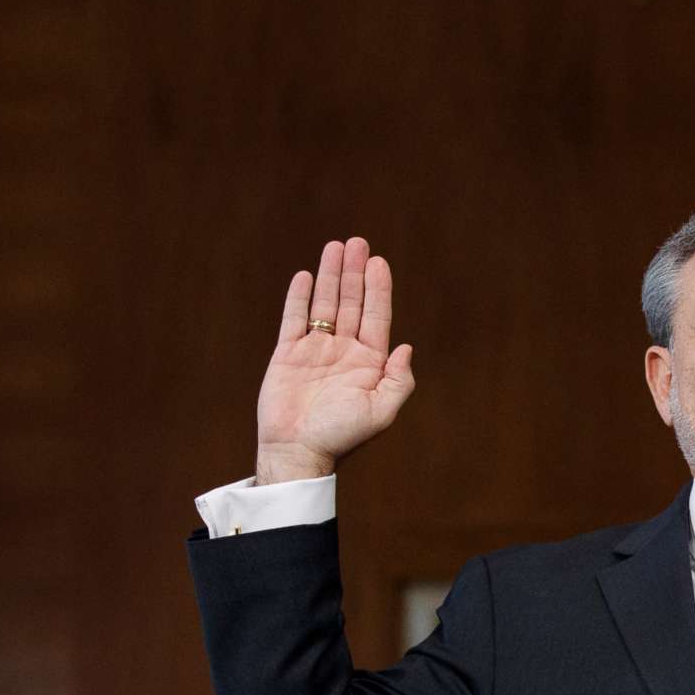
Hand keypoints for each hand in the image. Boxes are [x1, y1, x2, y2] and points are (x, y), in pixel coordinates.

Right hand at [253, 237, 415, 483]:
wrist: (298, 451)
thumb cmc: (342, 436)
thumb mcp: (381, 411)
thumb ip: (399, 379)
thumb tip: (406, 346)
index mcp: (368, 362)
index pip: (376, 316)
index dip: (378, 288)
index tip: (378, 261)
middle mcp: (343, 351)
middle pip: (351, 303)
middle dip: (354, 272)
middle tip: (356, 242)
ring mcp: (315, 351)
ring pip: (324, 304)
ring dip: (330, 276)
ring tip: (334, 247)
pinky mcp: (288, 355)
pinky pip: (294, 320)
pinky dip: (298, 298)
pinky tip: (304, 276)